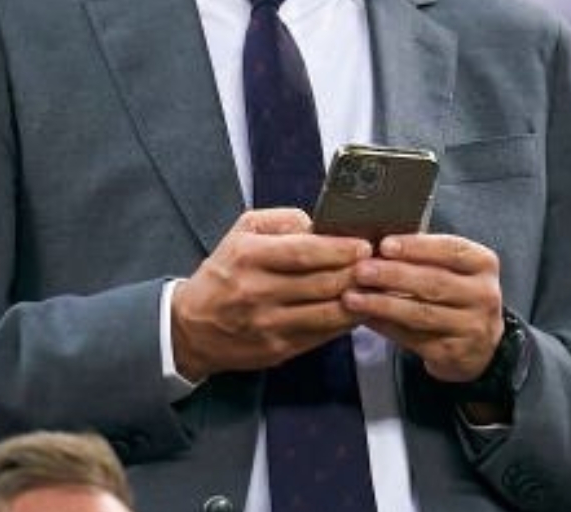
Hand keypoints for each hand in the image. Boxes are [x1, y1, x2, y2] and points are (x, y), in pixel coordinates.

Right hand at [170, 208, 373, 381]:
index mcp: (248, 257)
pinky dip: (345, 321)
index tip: (364, 245)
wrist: (191, 328)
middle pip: (321, 283)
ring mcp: (268, 325)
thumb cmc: (223, 273)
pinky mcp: (278, 349)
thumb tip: (320, 225)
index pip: (302, 252)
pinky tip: (358, 308)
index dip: (338, 249)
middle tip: (379, 264)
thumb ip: (282, 221)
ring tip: (376, 286)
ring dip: (358, 299)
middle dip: (357, 273)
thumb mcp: (241, 232)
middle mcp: (257, 292)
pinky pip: (322, 335)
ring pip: (327, 313)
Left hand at [344, 234, 503, 383]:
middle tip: (360, 270)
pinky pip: (413, 338)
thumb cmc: (456, 293)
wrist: (479, 345)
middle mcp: (484, 295)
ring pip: (421, 313)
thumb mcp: (453, 268)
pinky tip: (365, 318)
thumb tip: (377, 244)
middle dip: (392, 275)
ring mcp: (472, 327)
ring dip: (382, 304)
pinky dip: (385, 327)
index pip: (451, 249)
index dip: (416, 247)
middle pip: (434, 282)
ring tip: (352, 297)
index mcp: (484, 263)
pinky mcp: (454, 354)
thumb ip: (424, 255)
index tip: (384, 245)